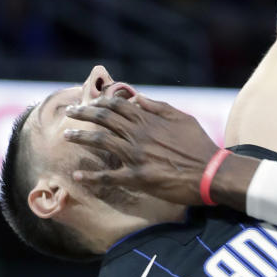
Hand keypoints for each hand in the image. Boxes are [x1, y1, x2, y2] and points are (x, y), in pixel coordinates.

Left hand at [63, 92, 217, 203]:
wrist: (210, 173)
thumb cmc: (199, 145)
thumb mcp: (182, 118)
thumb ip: (158, 107)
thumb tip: (138, 98)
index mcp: (149, 120)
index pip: (118, 105)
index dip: (100, 101)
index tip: (89, 101)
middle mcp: (138, 135)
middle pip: (104, 119)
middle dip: (83, 113)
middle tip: (70, 111)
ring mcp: (136, 156)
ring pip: (101, 142)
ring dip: (81, 137)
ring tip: (66, 135)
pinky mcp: (137, 178)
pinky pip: (109, 176)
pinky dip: (92, 176)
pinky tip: (77, 176)